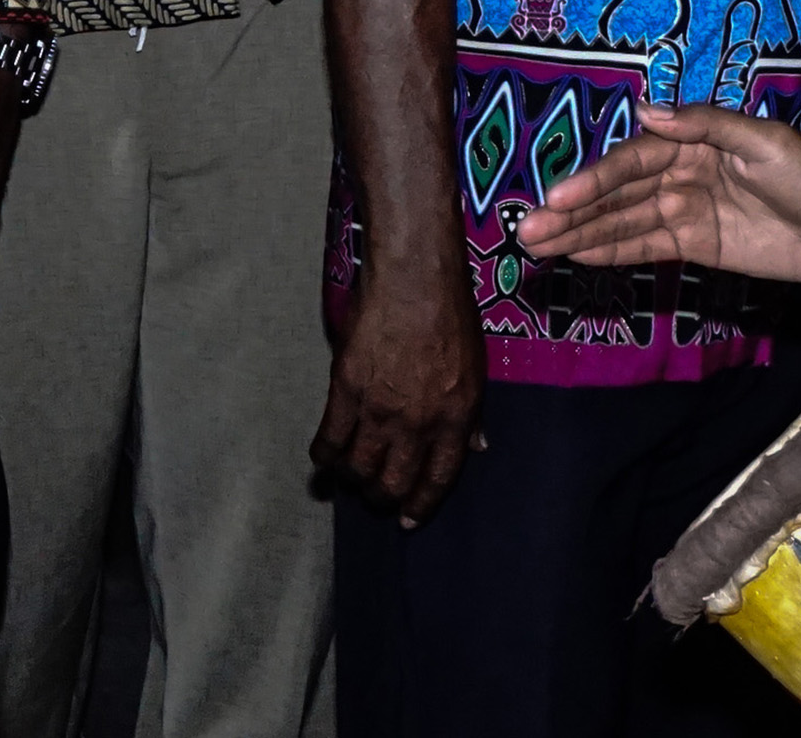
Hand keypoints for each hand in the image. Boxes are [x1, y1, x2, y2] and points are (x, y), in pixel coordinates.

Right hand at [311, 252, 485, 524]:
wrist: (414, 281)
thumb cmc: (452, 318)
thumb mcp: (476, 371)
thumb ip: (472, 415)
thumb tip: (477, 447)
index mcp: (453, 421)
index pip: (436, 479)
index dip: (420, 505)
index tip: (408, 519)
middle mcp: (416, 424)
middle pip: (392, 481)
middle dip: (383, 498)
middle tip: (376, 498)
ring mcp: (378, 409)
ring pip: (359, 467)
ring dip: (353, 481)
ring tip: (349, 479)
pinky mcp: (345, 389)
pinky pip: (329, 437)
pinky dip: (324, 456)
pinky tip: (323, 460)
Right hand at [505, 102, 800, 281]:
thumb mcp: (766, 142)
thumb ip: (708, 126)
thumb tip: (648, 111)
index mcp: (694, 143)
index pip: (633, 162)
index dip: (595, 181)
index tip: (559, 197)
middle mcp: (680, 175)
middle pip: (617, 196)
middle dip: (573, 213)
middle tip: (528, 230)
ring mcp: (685, 212)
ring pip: (623, 224)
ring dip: (579, 234)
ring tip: (535, 245)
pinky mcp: (696, 245)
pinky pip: (646, 248)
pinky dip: (610, 252)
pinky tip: (575, 255)